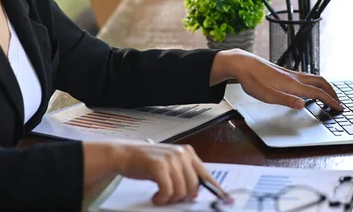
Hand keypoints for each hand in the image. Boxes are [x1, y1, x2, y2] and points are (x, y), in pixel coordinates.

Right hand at [83, 140, 225, 204]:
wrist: (125, 154)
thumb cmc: (147, 162)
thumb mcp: (170, 165)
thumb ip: (185, 174)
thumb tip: (196, 193)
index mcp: (188, 153)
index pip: (207, 174)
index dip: (217, 189)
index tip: (228, 199)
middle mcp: (182, 154)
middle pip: (194, 186)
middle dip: (182, 197)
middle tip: (169, 197)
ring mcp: (171, 159)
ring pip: (181, 190)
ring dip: (170, 199)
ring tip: (160, 196)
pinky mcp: (159, 165)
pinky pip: (168, 191)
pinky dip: (161, 198)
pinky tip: (155, 196)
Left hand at [210, 49, 342, 110]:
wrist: (243, 64)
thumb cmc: (253, 80)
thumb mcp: (267, 95)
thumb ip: (286, 100)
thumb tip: (303, 105)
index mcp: (292, 84)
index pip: (317, 93)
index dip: (330, 101)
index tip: (339, 108)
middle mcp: (295, 77)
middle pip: (320, 82)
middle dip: (332, 93)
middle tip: (338, 102)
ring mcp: (291, 74)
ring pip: (314, 78)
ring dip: (325, 87)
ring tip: (329, 95)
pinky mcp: (286, 72)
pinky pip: (307, 77)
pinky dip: (316, 83)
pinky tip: (311, 88)